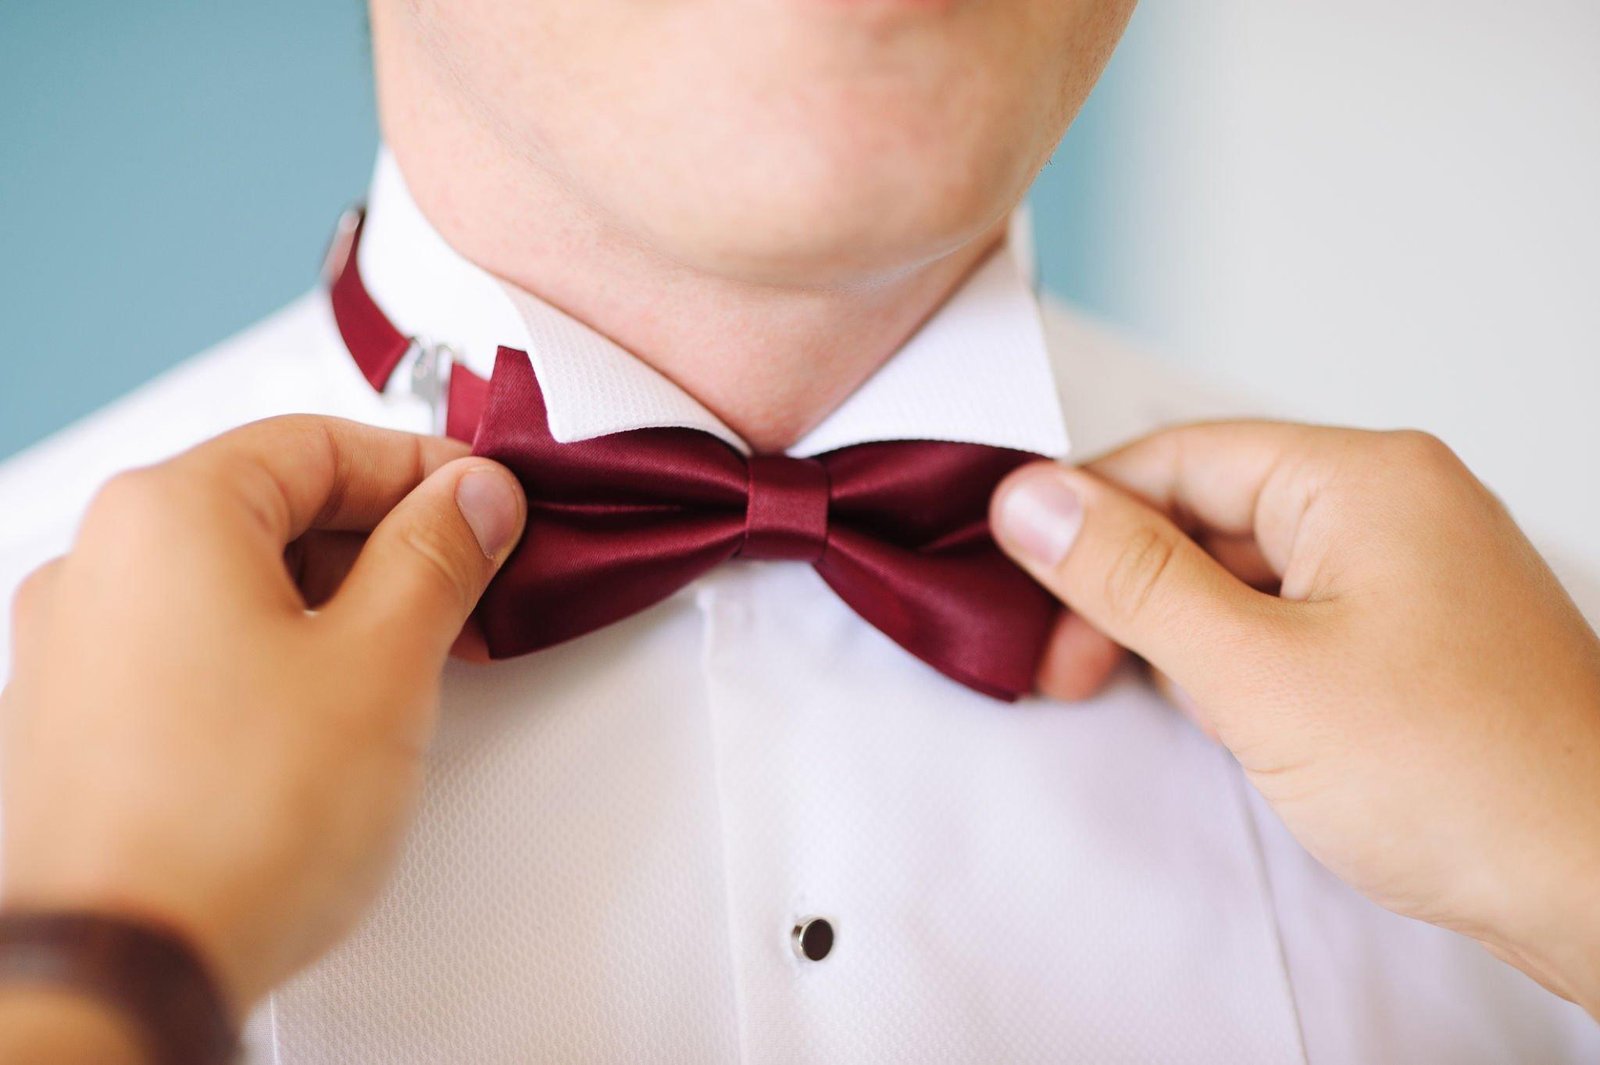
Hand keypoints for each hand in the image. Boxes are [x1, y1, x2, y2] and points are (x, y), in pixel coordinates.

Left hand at [0, 416, 525, 1017]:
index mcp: (167, 515)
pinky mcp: (77, 720)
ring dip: (332, 599)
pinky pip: (192, 645)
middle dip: (382, 539)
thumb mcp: (382, 664)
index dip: (423, 469)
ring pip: (232, 580)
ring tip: (409, 657)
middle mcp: (100, 564)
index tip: (486, 505)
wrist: (120, 971)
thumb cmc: (229, 827)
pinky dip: (271, 651)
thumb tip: (470, 500)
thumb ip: (437, 557)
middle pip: (271, 504)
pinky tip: (328, 711)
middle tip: (465, 581)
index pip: (319, 442)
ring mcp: (75, 646)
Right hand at [992, 422, 1599, 1016]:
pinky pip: (1291, 618)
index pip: (1176, 456)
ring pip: (1244, 571)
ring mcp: (1410, 571)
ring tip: (1182, 707)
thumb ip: (1131, 580)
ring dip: (1185, 633)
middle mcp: (1393, 505)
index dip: (1082, 517)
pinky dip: (1242, 662)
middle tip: (1072, 668)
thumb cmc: (1470, 782)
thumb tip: (1034, 502)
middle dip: (1130, 589)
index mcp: (1363, 478)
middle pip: (1207, 511)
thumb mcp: (1256, 675)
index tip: (1017, 580)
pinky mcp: (1415, 636)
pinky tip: (1238, 720)